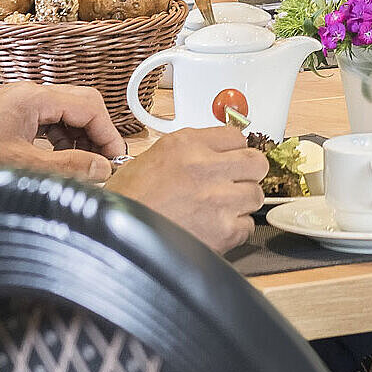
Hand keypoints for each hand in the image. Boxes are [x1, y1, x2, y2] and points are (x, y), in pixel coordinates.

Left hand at [0, 81, 123, 202]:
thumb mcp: (21, 167)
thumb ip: (67, 168)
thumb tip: (102, 169)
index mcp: (33, 97)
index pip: (89, 104)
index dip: (108, 132)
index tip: (116, 159)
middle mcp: (26, 95)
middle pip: (78, 107)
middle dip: (94, 137)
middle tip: (104, 167)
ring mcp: (14, 107)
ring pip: (61, 119)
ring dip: (76, 144)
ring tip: (82, 172)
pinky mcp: (5, 122)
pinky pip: (44, 128)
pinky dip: (57, 146)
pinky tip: (56, 168)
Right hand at [112, 126, 266, 253]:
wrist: (115, 235)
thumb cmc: (128, 200)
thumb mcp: (153, 156)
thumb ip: (189, 150)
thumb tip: (216, 151)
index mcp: (185, 144)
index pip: (236, 135)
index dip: (234, 150)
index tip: (232, 159)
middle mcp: (204, 167)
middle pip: (257, 162)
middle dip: (248, 173)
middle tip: (235, 182)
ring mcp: (217, 199)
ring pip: (256, 195)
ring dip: (242, 202)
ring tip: (221, 208)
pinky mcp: (224, 230)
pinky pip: (247, 226)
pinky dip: (234, 230)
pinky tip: (214, 228)